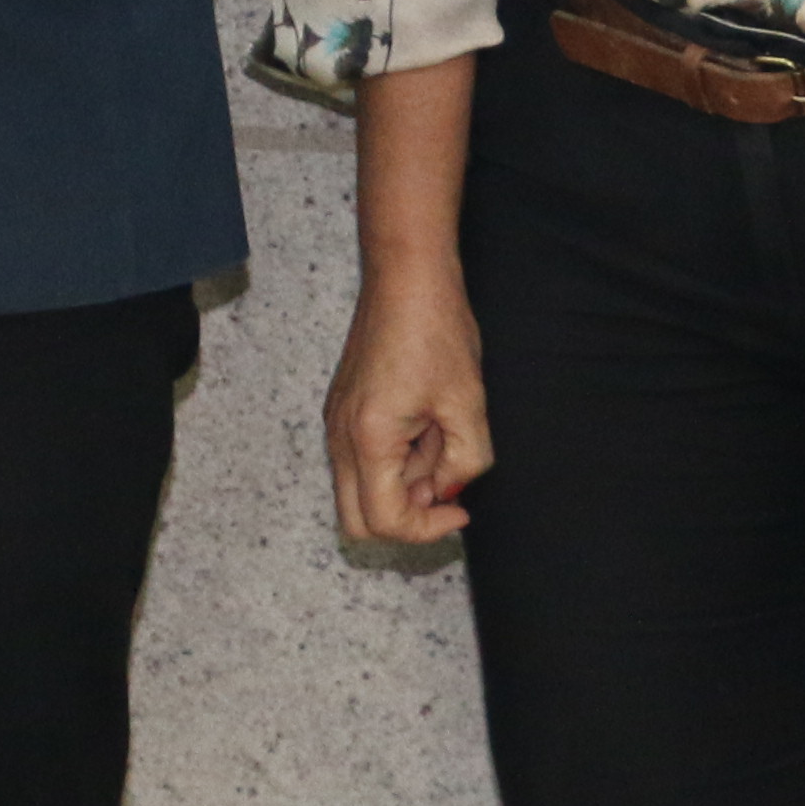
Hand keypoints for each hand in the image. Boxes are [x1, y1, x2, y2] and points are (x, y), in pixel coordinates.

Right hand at [324, 256, 492, 544]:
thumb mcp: (467, 402)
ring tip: (439, 438)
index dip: (426, 529)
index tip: (459, 508)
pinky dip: (394, 461)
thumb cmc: (435, 329)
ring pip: (360, 489)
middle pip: (357, 520)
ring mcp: (337, 422)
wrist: (405, 275)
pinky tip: (425, 425)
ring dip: (402, 484)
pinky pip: (362, 459)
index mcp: (368, 439)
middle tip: (444, 489)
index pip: (384, 521)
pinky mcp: (344, 408)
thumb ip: (464, 461)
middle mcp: (341, 436)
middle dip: (406, 518)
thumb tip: (449, 490)